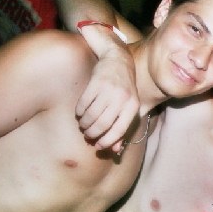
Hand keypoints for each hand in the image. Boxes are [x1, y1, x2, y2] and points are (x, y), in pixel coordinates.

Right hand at [77, 25, 138, 150]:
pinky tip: (80, 114)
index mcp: (133, 107)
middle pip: (103, 124)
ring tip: (83, 126)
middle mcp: (122, 98)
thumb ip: (123, 129)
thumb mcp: (129, 108)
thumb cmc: (124, 91)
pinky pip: (84, 103)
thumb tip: (115, 150)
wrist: (118, 61)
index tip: (99, 146)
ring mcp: (109, 90)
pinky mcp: (96, 82)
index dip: (108, 141)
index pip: (120, 129)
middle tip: (88, 136)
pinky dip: (79, 112)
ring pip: (92, 115)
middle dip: (93, 134)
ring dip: (85, 124)